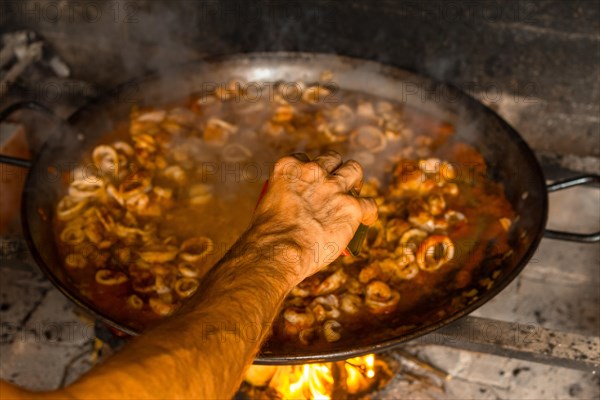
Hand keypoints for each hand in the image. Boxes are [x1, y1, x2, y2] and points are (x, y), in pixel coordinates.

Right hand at [250, 151, 377, 284]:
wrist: (280, 250)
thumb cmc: (267, 237)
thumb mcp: (266, 206)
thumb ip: (279, 202)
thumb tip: (288, 217)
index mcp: (288, 167)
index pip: (304, 159)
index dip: (310, 172)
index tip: (310, 184)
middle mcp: (313, 172)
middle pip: (332, 159)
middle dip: (335, 170)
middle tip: (335, 187)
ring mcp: (334, 187)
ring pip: (354, 170)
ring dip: (355, 181)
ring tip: (354, 194)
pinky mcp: (351, 207)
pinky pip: (369, 204)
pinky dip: (369, 213)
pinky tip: (366, 220)